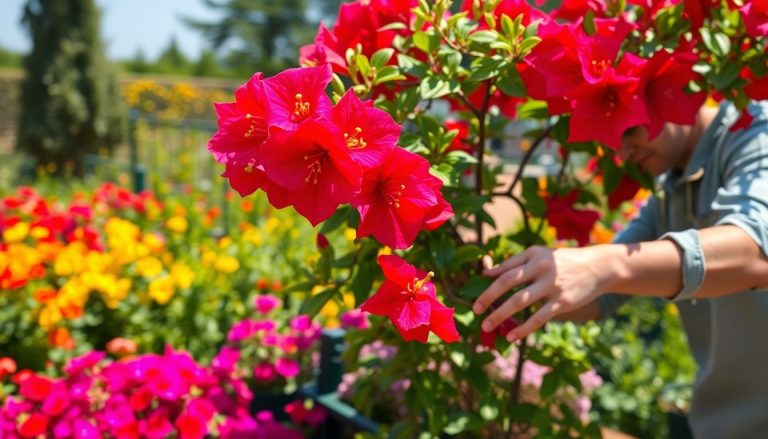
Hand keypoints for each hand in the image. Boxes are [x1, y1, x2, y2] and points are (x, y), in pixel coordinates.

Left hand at [472, 246, 606, 341]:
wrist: (598, 267)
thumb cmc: (562, 262)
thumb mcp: (539, 255)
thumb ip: (513, 263)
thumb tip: (486, 273)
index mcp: (532, 255)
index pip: (505, 270)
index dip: (487, 283)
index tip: (474, 297)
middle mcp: (540, 268)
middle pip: (507, 282)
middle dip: (488, 297)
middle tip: (475, 311)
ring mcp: (551, 285)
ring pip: (519, 301)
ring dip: (500, 315)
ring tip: (486, 326)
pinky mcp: (562, 302)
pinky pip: (538, 318)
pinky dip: (523, 328)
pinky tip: (511, 337)